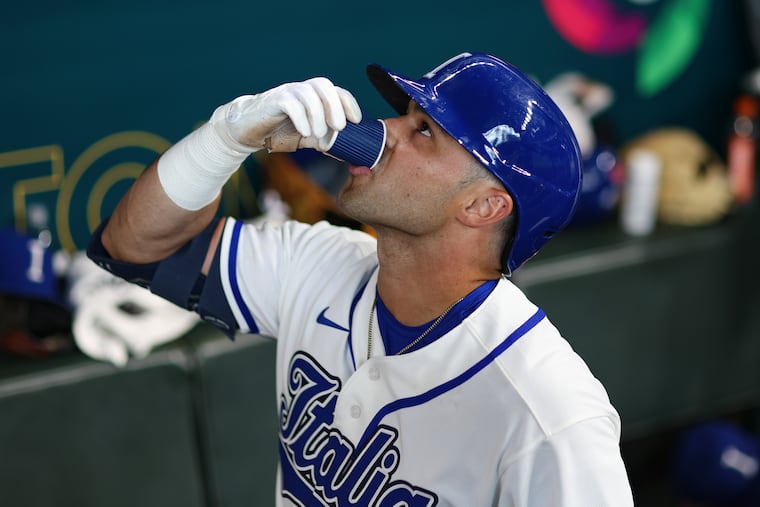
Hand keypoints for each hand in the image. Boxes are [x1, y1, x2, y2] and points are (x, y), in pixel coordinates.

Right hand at [214, 77, 361, 152]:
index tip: (356, 120)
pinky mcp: (273, 101)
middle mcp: (301, 90)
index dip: (348, 103)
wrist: (248, 130)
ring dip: (318, 114)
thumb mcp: (308, 136)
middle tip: (338, 128)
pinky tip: (305, 132)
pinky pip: (290, 103)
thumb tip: (349, 153)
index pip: (336, 90)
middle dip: (335, 106)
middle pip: (323, 85)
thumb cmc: (280, 131)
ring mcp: (286, 93)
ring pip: (307, 93)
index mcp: (314, 96)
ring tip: (318, 134)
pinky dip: (301, 118)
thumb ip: (326, 140)